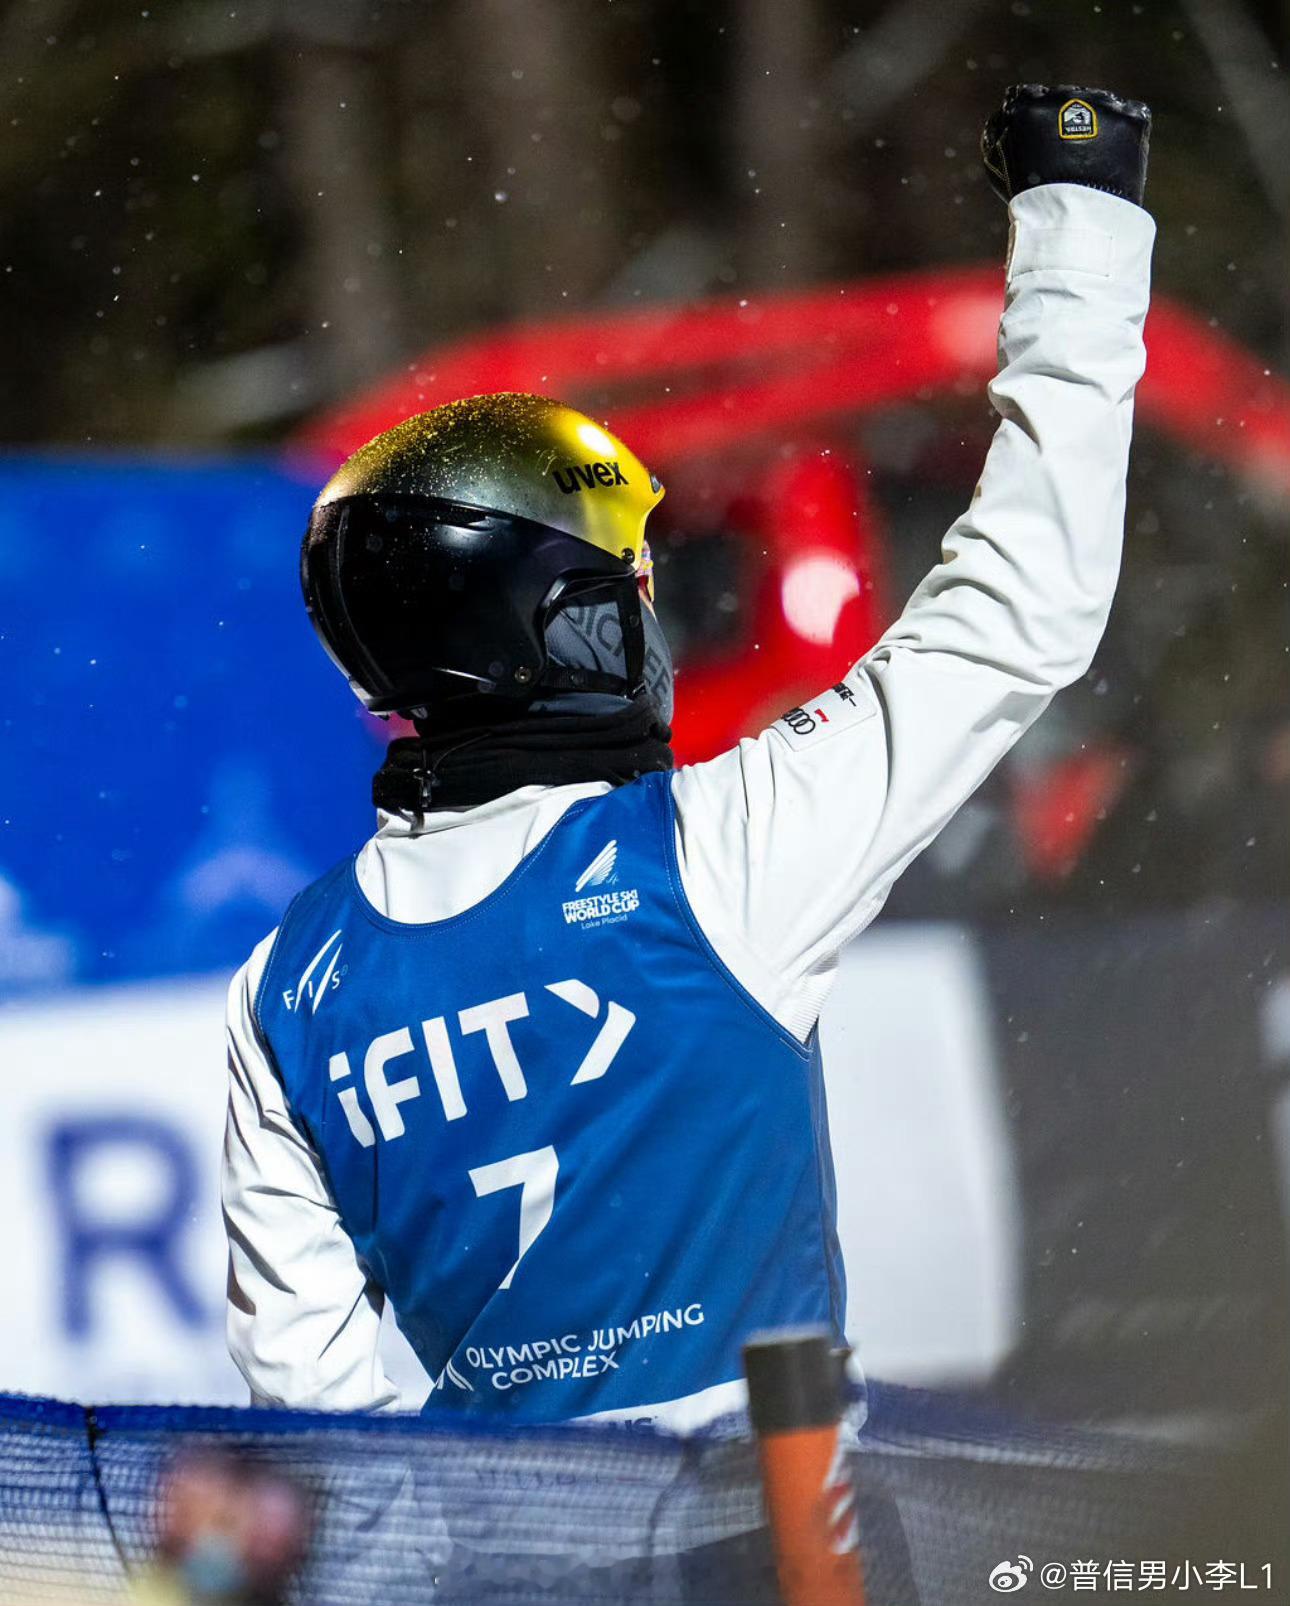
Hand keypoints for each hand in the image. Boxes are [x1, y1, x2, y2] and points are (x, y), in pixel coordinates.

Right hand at [981, 84, 1150, 206]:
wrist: (1073, 215)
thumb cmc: (1030, 199)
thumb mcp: (1001, 165)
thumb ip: (1004, 135)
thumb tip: (1007, 116)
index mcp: (1028, 103)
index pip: (1028, 97)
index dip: (1033, 119)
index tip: (1038, 140)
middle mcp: (1065, 94)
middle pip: (1066, 98)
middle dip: (1066, 119)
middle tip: (1067, 155)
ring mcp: (1101, 102)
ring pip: (1100, 104)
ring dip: (1098, 124)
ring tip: (1093, 159)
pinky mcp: (1130, 115)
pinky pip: (1131, 114)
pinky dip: (1125, 132)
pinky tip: (1115, 155)